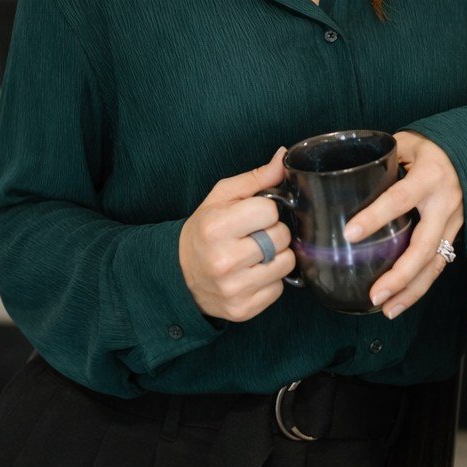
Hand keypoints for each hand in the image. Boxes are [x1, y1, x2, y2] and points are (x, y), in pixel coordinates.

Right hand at [179, 146, 295, 321]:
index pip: (270, 210)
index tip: (253, 215)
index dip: (266, 210)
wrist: (180, 274)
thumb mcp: (220, 198)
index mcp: (216, 227)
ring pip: (286, 263)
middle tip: (255, 235)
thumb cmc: (204, 231)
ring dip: (277, 256)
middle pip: (281, 237)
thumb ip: (255, 178)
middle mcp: (224, 260)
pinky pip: (279, 288)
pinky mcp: (243, 309)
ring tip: (256, 254)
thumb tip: (284, 157)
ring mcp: (234, 288)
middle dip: (274, 232)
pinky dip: (271, 280)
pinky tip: (253, 273)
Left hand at [342, 131, 463, 318]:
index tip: (350, 233)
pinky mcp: (455, 234)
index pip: (398, 199)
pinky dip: (420, 286)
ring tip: (387, 308)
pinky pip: (438, 264)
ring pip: (434, 264)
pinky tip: (401, 300)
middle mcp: (444, 203)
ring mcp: (453, 222)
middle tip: (375, 293)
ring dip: (411, 290)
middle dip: (399, 275)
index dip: (375, 217)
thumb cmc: (435, 146)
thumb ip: (380, 161)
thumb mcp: (407, 143)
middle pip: (423, 247)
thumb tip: (343, 179)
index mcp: (429, 176)